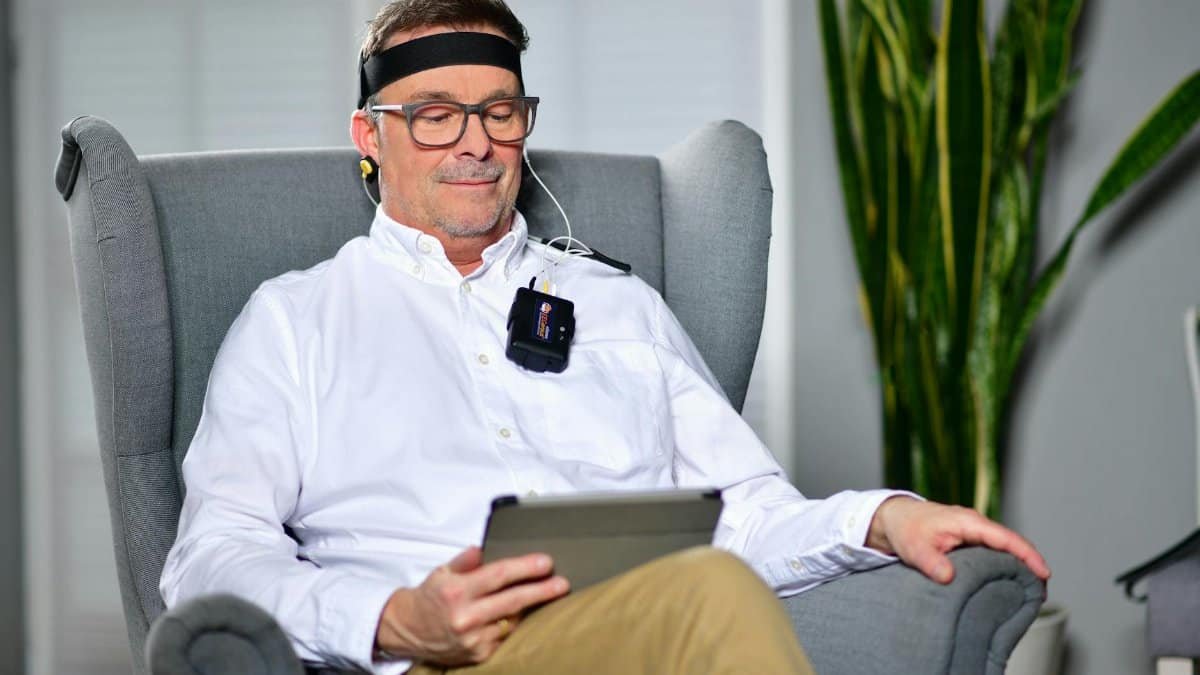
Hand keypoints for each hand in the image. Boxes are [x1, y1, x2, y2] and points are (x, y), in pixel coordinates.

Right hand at [374, 546, 569, 665]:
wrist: (407, 630)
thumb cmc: (429, 597)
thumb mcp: (442, 571)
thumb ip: (465, 560)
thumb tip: (484, 548)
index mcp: (457, 591)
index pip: (499, 576)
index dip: (525, 568)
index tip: (545, 562)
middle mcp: (465, 616)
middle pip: (513, 600)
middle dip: (541, 591)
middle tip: (562, 584)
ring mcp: (472, 639)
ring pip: (512, 620)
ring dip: (529, 608)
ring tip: (545, 595)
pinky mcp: (478, 654)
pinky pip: (505, 636)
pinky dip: (512, 624)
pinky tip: (518, 615)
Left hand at [865, 496, 1050, 584]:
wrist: (894, 518)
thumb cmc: (906, 529)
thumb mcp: (915, 548)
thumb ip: (931, 562)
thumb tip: (948, 577)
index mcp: (969, 522)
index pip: (1006, 538)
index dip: (1027, 555)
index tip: (1043, 573)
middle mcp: (977, 525)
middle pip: (1013, 544)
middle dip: (1031, 566)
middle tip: (1042, 594)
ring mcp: (975, 532)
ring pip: (1005, 549)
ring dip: (1020, 567)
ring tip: (1032, 593)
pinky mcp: (971, 541)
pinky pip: (995, 552)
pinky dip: (1007, 565)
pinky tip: (1010, 583)